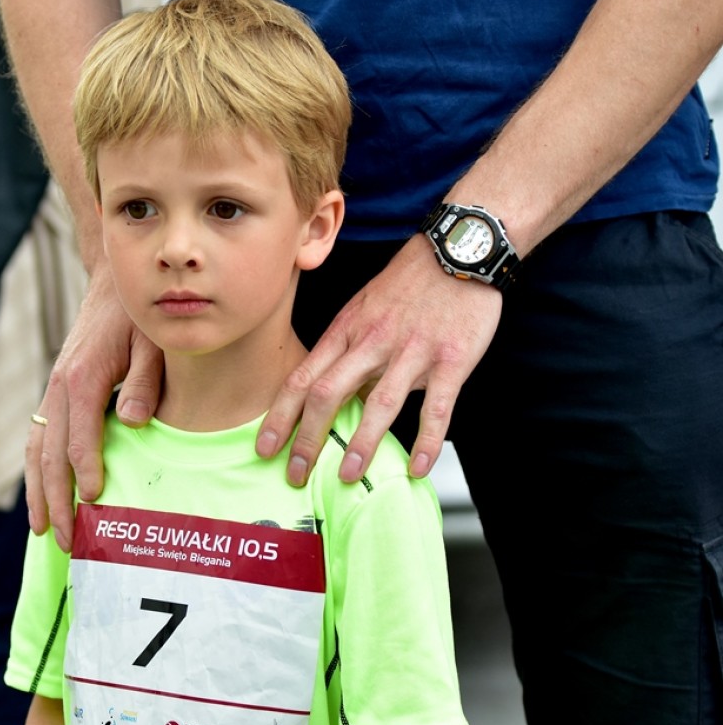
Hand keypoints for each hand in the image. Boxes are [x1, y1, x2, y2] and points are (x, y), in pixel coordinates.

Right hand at [25, 266, 162, 549]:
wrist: (111, 285)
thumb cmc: (138, 317)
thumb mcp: (151, 344)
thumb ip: (144, 381)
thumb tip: (132, 421)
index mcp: (82, 379)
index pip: (80, 440)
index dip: (85, 476)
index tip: (94, 508)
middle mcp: (59, 389)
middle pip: (51, 456)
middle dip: (56, 501)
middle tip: (66, 541)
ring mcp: (52, 392)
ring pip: (37, 451)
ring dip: (38, 493)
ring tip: (43, 532)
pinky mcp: (55, 394)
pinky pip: (38, 439)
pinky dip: (36, 472)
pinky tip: (41, 496)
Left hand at [256, 234, 501, 484]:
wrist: (458, 249)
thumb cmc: (408, 283)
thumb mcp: (364, 310)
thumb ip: (348, 353)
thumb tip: (337, 400)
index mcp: (346, 330)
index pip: (302, 378)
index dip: (280, 416)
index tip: (265, 448)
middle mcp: (372, 342)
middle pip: (328, 393)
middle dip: (307, 438)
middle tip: (295, 474)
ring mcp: (412, 351)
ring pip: (379, 403)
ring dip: (361, 443)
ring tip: (347, 475)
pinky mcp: (452, 360)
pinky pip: (438, 407)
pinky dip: (427, 440)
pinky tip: (417, 467)